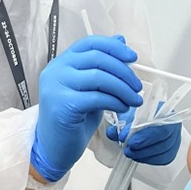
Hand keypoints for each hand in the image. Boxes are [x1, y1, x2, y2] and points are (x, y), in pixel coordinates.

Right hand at [30, 35, 142, 181]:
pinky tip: (123, 108)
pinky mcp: (63, 105)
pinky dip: (115, 102)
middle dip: (123, 71)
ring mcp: (56, 87)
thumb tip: (121, 40)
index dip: (113, 47)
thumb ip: (101, 67)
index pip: (89, 43)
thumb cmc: (72, 119)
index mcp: (61, 62)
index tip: (133, 57)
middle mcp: (55, 70)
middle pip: (97, 58)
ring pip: (99, 77)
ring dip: (123, 88)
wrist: (53, 149)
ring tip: (134, 100)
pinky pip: (97, 97)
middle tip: (137, 86)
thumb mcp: (89, 88)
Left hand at [106, 103, 182, 165]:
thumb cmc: (138, 116)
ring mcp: (175, 139)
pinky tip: (138, 156)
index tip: (126, 137)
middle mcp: (173, 124)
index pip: (160, 124)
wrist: (144, 121)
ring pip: (163, 151)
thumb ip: (121, 124)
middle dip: (142, 145)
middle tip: (127, 148)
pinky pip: (163, 159)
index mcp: (165, 111)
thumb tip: (113, 133)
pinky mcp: (172, 151)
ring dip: (143, 154)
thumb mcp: (128, 115)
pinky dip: (148, 159)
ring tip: (129, 152)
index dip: (144, 134)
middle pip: (163, 140)